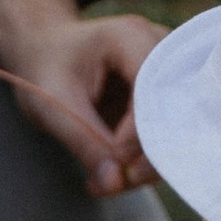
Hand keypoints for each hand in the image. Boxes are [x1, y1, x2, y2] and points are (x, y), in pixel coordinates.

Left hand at [0, 0, 166, 199]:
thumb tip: (115, 183)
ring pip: (176, 127)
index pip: (154, 89)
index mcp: (131, 36)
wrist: (44, 53)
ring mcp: (169, 72)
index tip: (114, 161)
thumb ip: (84, 142)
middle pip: (175, 110)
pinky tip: (110, 171)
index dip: (140, 132)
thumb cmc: (44, 69)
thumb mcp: (52, 105)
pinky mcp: (167, 96)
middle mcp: (161, 49)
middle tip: (113, 183)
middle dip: (147, 155)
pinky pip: (166, 134)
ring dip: (144, 163)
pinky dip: (142, 159)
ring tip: (103, 181)